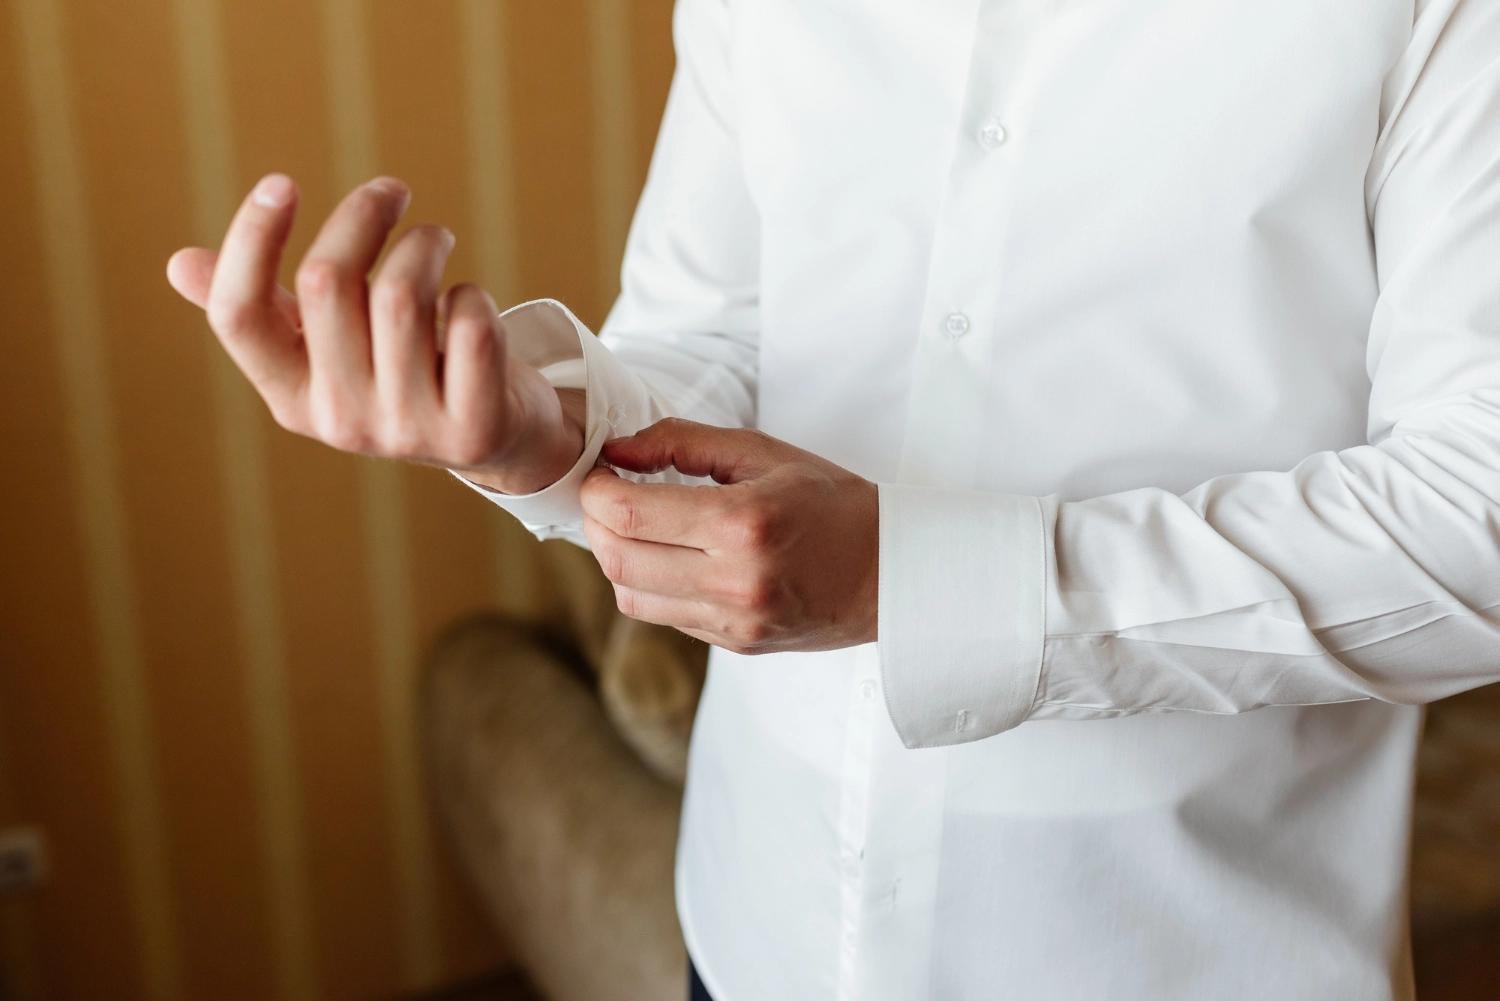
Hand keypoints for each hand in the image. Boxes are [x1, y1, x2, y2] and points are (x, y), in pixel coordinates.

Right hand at [165, 173, 583, 493]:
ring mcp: (406, 431)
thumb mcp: (329, 349)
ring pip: (401, 295)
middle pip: (325, 282)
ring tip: (438, 241)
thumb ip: (265, 310)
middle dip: (362, 215)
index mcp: (290, 396)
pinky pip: (470, 326)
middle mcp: (339, 421)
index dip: (251, 241)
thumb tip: (179, 264)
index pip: (239, 316)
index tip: (281, 183)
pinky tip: (472, 306)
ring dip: (425, 245)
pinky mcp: (472, 429)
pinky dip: (475, 297)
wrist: (498, 440)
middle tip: (392, 192)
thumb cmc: (404, 372)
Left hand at [580, 418, 878, 654]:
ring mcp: (735, 622)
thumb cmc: (832, 502)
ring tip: (635, 527)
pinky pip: (665, 617)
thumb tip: (617, 450)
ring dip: (616, 558)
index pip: (628, 514)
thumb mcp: (764, 453)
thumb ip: (683, 442)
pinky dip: (651, 585)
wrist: (893, 572)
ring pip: (631, 596)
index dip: (595, 490)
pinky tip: (671, 557)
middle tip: (607, 496)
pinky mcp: (736, 645)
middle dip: (595, 523)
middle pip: (618, 559)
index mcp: (743, 523)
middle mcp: (735, 581)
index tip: (600, 471)